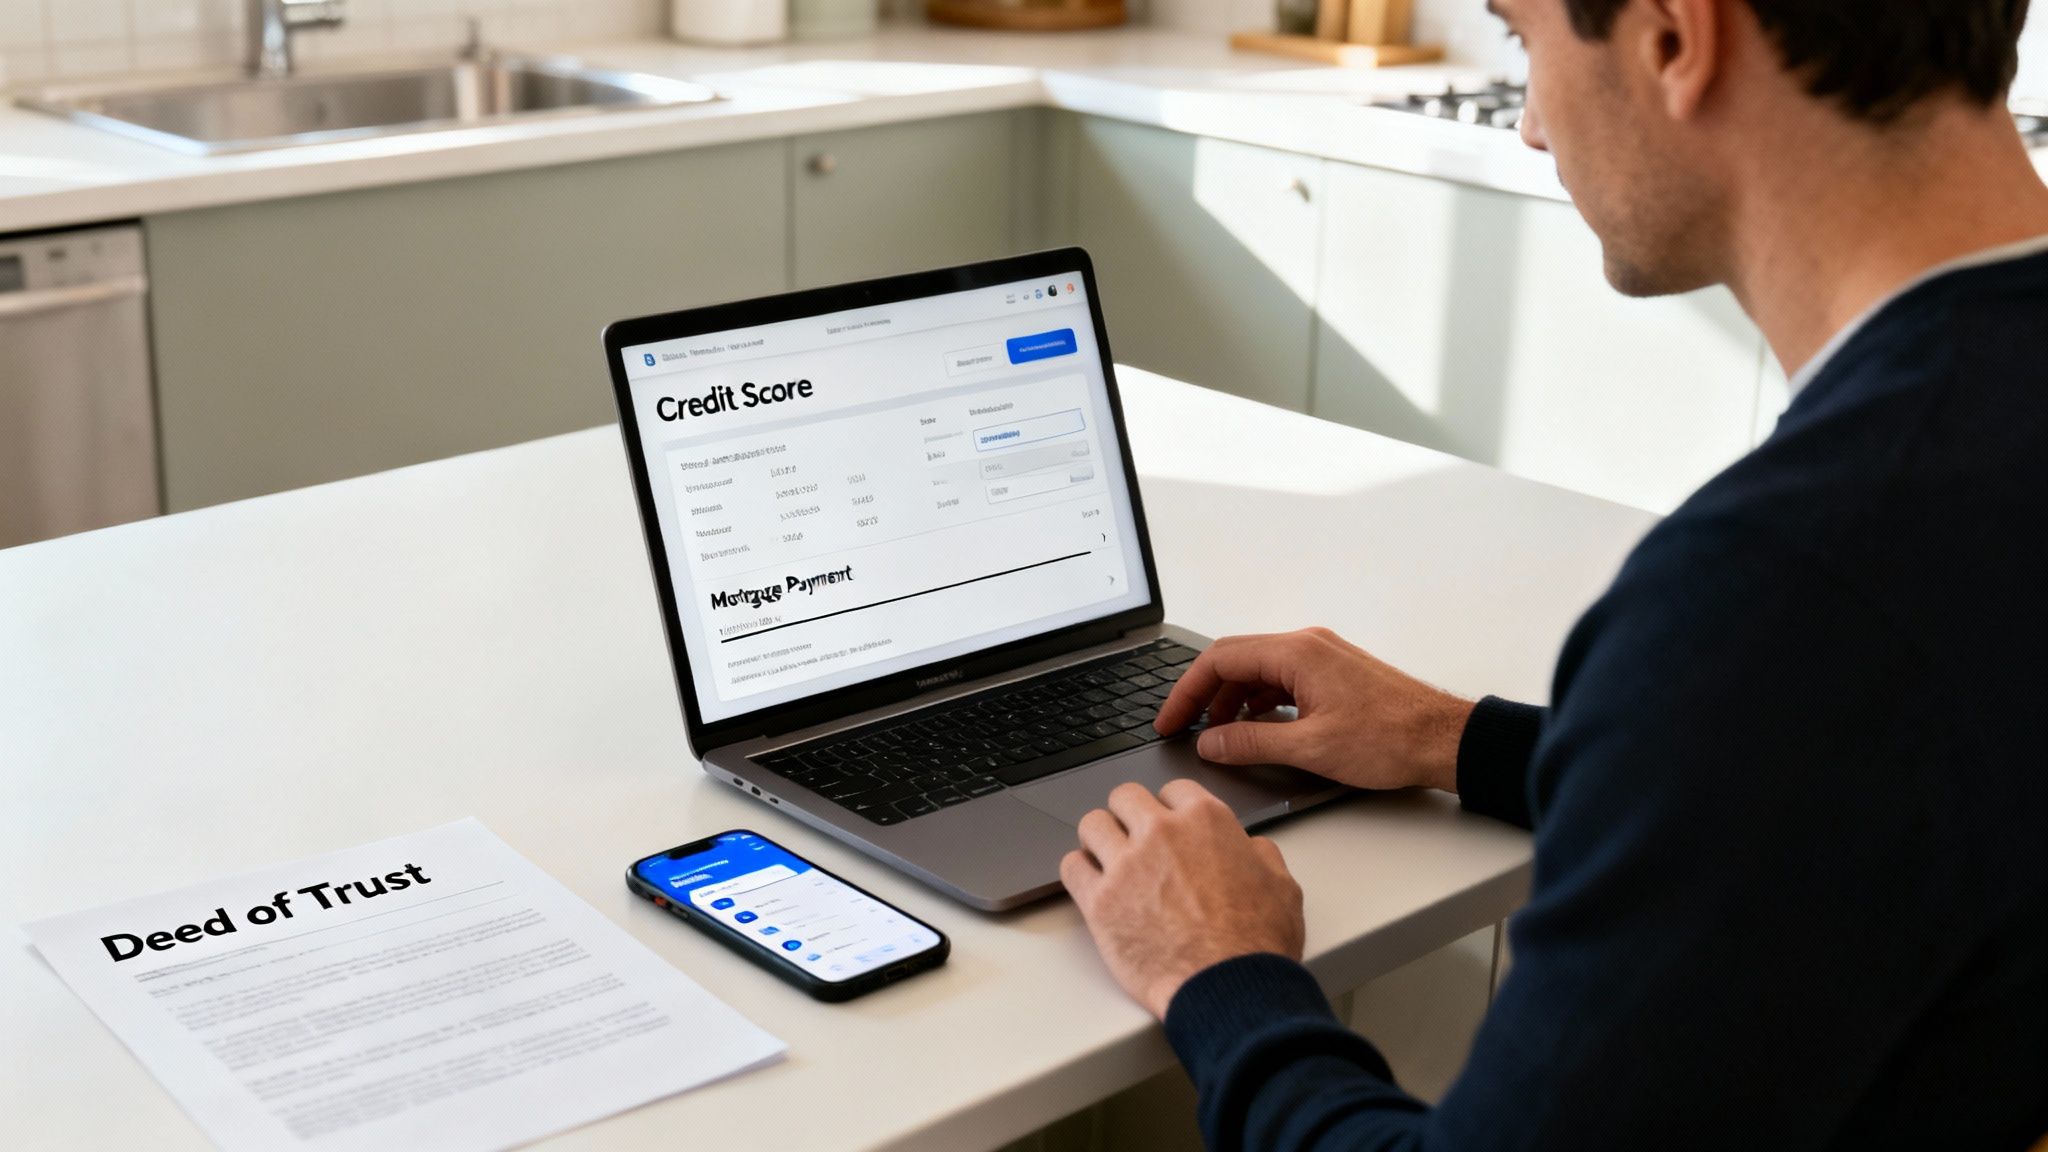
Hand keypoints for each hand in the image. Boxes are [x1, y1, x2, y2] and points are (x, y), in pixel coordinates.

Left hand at [1061, 780, 1304, 1019]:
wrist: (1231, 988)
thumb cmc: (1257, 944)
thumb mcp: (1282, 886)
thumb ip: (1261, 855)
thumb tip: (1251, 849)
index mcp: (1205, 821)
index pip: (1173, 789)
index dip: (1171, 808)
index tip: (1168, 824)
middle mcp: (1161, 833)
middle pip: (1124, 797)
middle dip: (1129, 815)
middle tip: (1134, 838)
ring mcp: (1126, 865)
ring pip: (1091, 824)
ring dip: (1099, 839)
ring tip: (1107, 859)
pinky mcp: (1100, 901)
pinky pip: (1070, 867)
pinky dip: (1079, 872)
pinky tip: (1091, 884)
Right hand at [1155, 627, 1474, 793]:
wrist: (1443, 739)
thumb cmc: (1390, 739)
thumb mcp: (1309, 747)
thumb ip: (1250, 743)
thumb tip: (1210, 742)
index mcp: (1297, 653)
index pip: (1220, 659)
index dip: (1187, 692)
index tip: (1171, 720)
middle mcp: (1307, 645)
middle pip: (1235, 659)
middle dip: (1204, 694)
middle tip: (1184, 728)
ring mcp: (1323, 657)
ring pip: (1259, 669)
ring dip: (1233, 700)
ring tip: (1219, 735)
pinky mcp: (1335, 673)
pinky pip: (1282, 678)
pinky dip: (1260, 701)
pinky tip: (1256, 728)